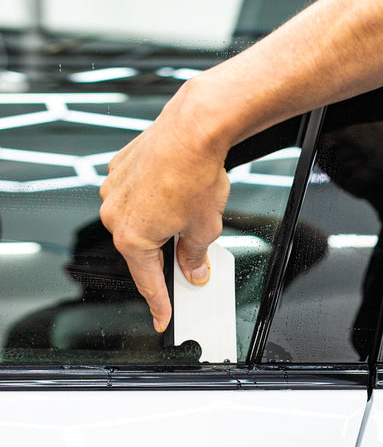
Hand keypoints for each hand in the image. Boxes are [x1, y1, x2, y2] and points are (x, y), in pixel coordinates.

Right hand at [99, 80, 230, 332]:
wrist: (193, 128)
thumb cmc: (197, 175)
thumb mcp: (205, 229)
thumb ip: (194, 256)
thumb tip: (192, 269)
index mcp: (132, 237)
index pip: (147, 282)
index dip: (159, 303)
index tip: (162, 317)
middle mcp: (114, 214)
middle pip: (141, 248)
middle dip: (165, 252)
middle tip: (189, 250)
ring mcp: (113, 189)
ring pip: (137, 218)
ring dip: (159, 220)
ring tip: (188, 208)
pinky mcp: (119, 167)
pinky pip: (135, 193)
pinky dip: (152, 197)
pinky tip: (175, 189)